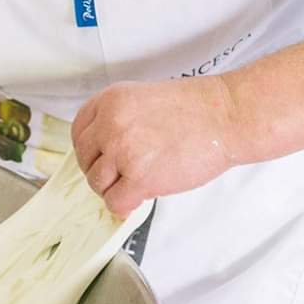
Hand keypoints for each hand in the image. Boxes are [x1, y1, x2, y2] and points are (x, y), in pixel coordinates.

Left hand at [71, 76, 239, 217]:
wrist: (225, 116)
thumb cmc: (195, 108)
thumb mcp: (143, 98)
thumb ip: (119, 118)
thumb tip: (104, 149)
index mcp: (109, 100)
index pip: (79, 132)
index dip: (88, 150)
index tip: (98, 158)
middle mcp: (110, 124)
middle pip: (85, 159)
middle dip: (101, 171)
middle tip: (120, 175)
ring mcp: (122, 151)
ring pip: (97, 183)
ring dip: (113, 189)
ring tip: (133, 185)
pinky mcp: (139, 178)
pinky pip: (115, 202)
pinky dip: (124, 205)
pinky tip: (137, 198)